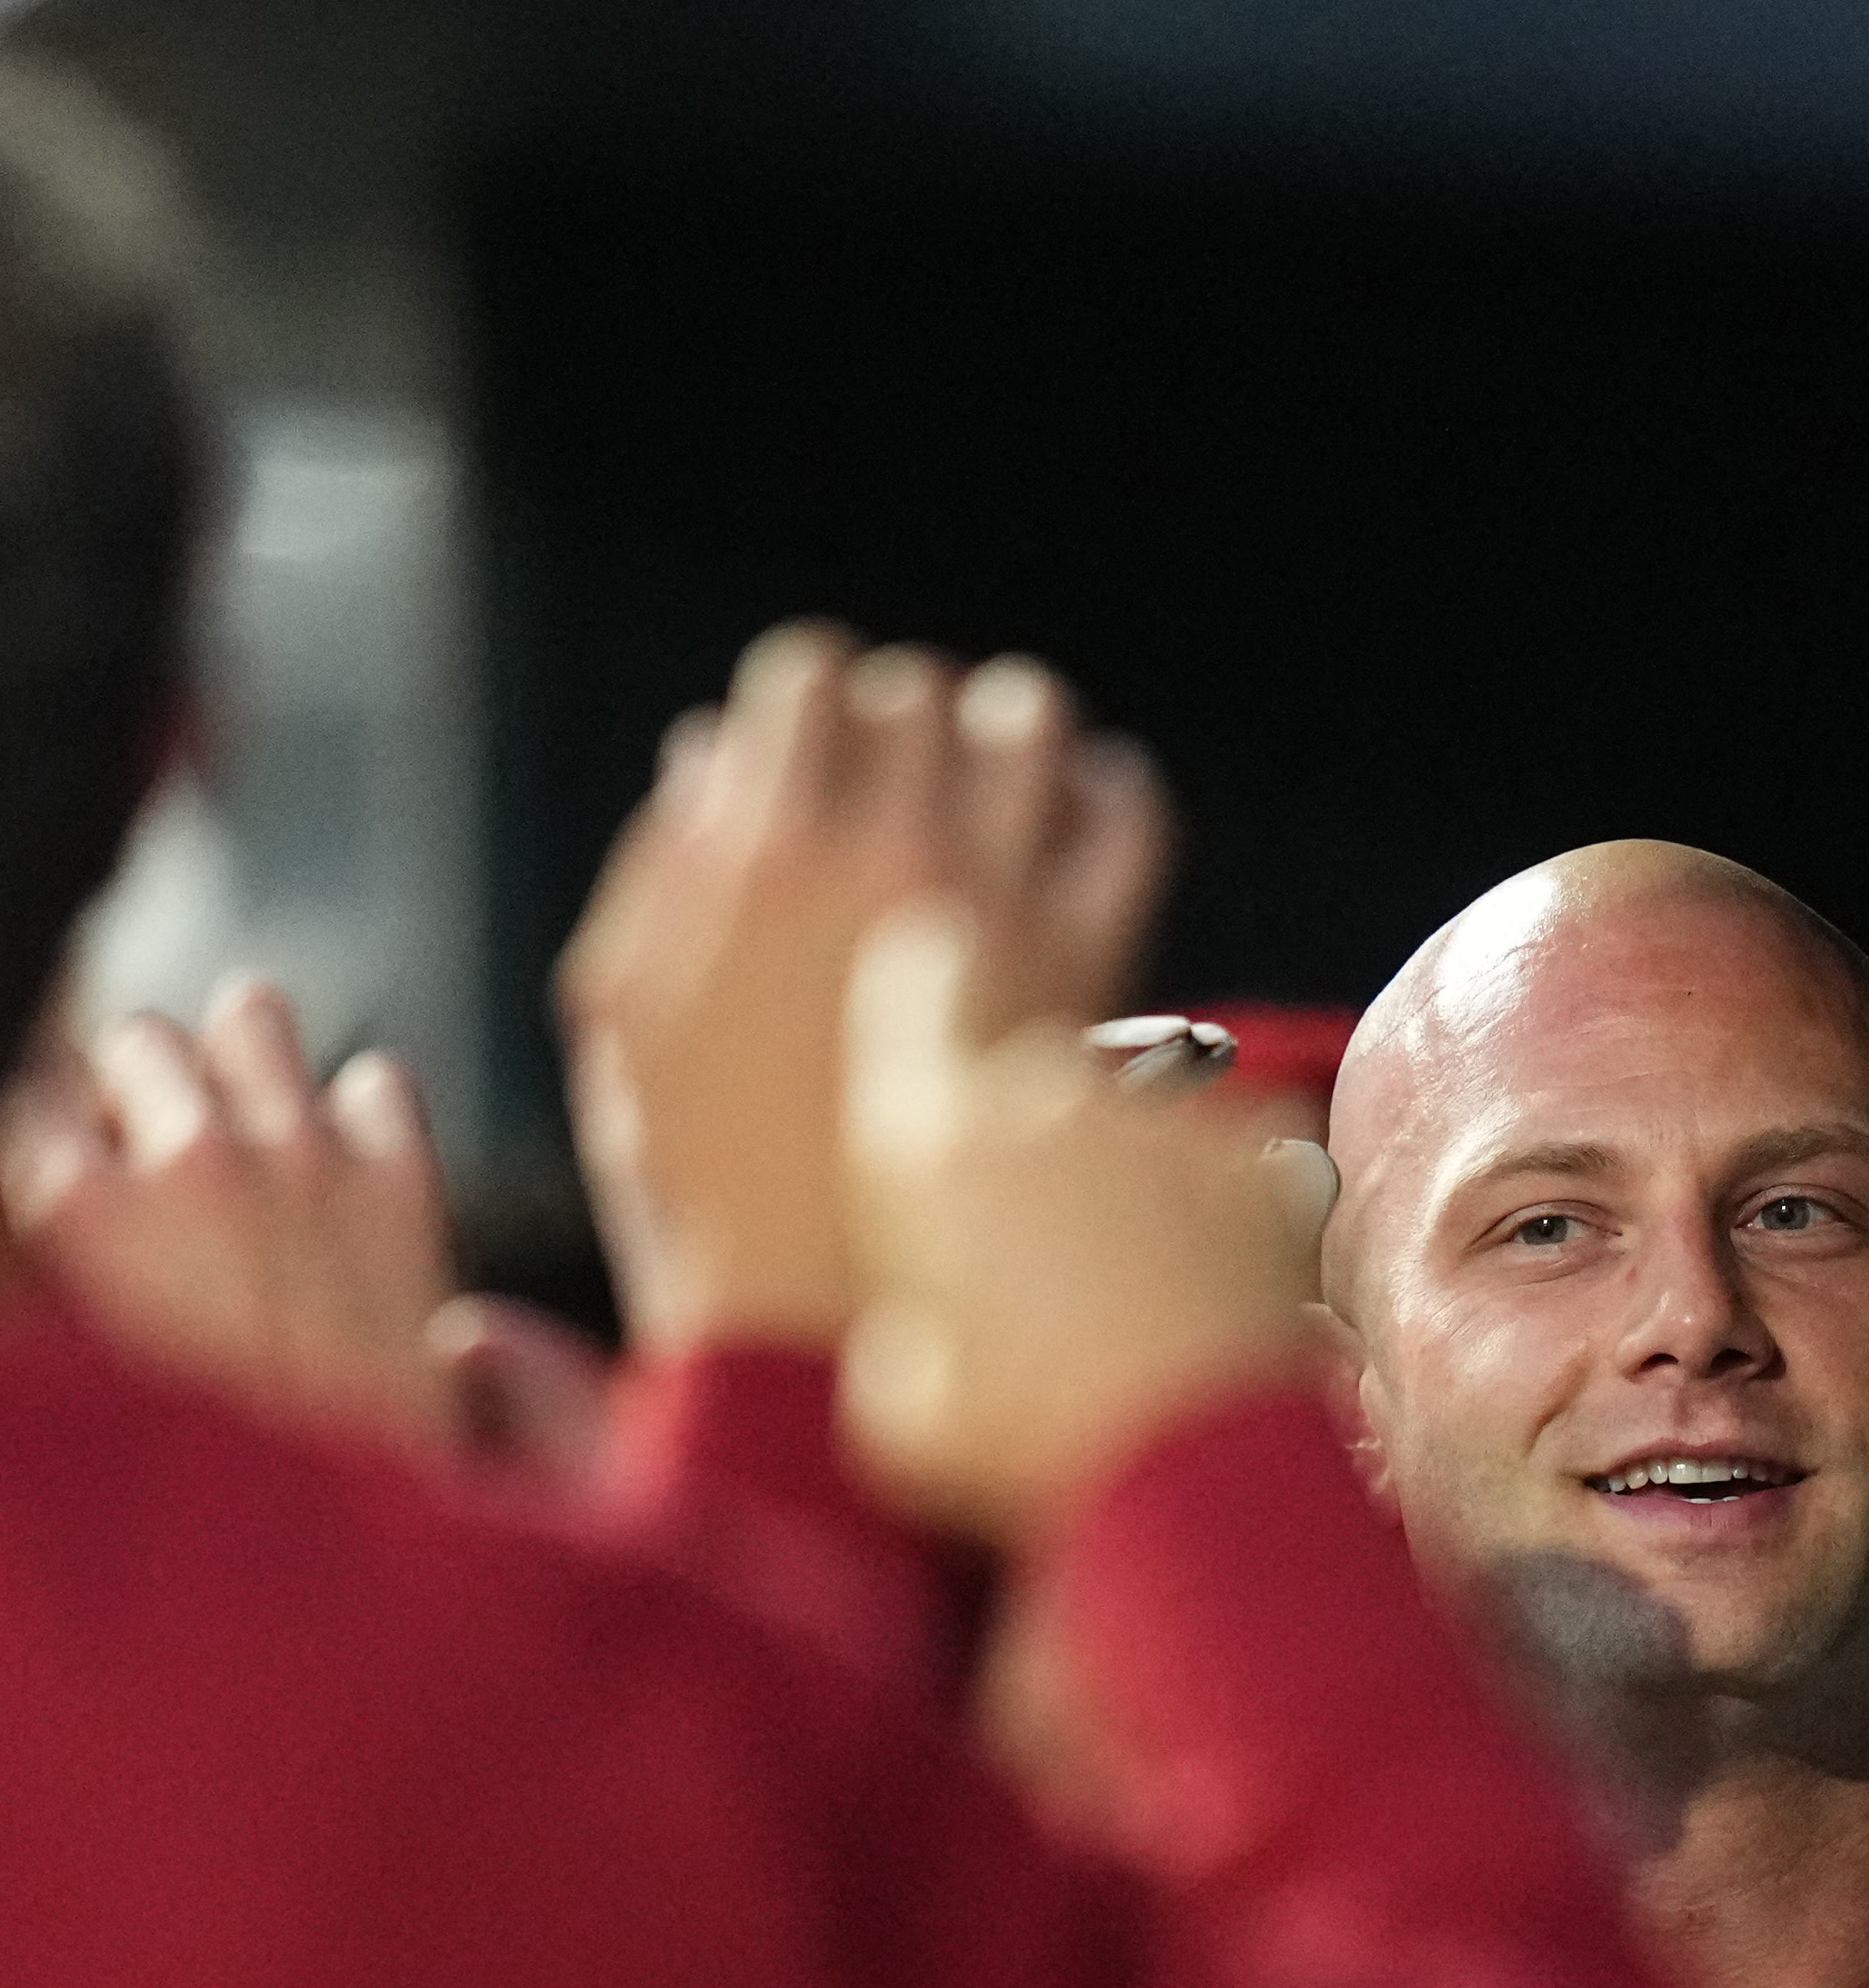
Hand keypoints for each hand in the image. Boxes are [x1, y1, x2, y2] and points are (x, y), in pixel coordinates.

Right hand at [4, 981, 459, 1450]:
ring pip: (252, 1013)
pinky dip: (368, 1125)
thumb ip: (60, 1270)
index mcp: (86, 1207)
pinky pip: (379, 1083)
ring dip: (248, 1063)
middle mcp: (188, 1154)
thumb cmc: (203, 1478)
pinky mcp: (401, 1173)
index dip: (69, 1140)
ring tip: (257, 1133)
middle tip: (171, 1162)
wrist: (364, 1541)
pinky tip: (357, 1185)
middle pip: (139, 1039)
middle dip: (148, 1090)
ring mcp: (302, 1153)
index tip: (92, 1184)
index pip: (38, 1095)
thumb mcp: (92, 1373)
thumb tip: (59, 1216)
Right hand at [558, 626, 1169, 1359]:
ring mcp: (996, 898)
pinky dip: (1108, 798)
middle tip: (911, 788)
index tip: (827, 752)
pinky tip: (1084, 825)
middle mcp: (884, 847)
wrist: (827, 1313)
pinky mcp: (1085, 962)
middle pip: (921, 694)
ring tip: (1003, 788)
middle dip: (912, 728)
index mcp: (760, 846)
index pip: (809, 675)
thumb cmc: (706, 1186)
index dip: (817, 705)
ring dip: (1013, 739)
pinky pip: (1124, 819)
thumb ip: (658, 877)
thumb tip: (706, 754)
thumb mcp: (626, 1024)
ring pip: (1028, 724)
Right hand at [839, 901, 1325, 1552]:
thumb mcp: (902, 1415)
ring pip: (1143, 1120)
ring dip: (1141, 1181)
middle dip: (1044, 1143)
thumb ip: (896, 1338)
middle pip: (1039, 1073)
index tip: (952, 1002)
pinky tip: (1225, 1292)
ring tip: (1149, 1298)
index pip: (923, 978)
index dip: (939, 984)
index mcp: (931, 1137)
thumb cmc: (1027, 1451)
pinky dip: (1237, 1206)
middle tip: (1060, 1262)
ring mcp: (1164, 1119)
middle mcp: (1044, 1093)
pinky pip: (1243, 1158)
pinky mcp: (1263, 1157)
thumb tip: (915, 1336)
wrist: (1194, 1475)